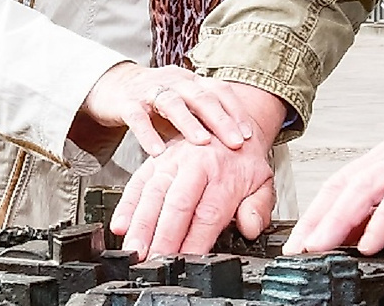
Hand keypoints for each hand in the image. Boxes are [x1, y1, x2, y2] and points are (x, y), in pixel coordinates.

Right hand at [81, 63, 263, 155]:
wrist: (113, 86)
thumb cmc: (155, 102)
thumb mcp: (183, 106)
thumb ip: (203, 122)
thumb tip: (235, 151)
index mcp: (191, 81)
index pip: (219, 91)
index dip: (236, 111)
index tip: (249, 135)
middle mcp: (174, 81)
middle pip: (201, 96)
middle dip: (221, 119)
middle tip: (236, 143)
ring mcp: (149, 91)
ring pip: (172, 103)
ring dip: (190, 123)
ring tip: (203, 144)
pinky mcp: (126, 104)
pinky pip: (138, 118)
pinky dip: (148, 135)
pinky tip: (157, 153)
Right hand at [110, 80, 289, 255]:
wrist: (229, 121)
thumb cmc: (243, 159)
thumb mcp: (263, 181)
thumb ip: (259, 207)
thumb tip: (249, 228)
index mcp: (225, 173)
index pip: (209, 214)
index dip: (195, 241)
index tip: (186, 262)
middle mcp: (196, 163)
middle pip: (177, 204)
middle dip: (163, 236)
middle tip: (153, 261)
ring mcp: (172, 160)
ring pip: (153, 193)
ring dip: (140, 224)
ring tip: (134, 250)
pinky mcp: (155, 159)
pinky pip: (137, 182)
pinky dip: (126, 206)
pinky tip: (119, 225)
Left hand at [285, 109, 383, 255]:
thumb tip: (357, 238)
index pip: (342, 186)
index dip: (317, 214)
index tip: (300, 243)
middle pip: (345, 186)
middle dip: (317, 220)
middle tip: (299, 250)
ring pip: (367, 188)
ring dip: (340, 221)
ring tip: (323, 247)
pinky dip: (382, 219)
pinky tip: (370, 241)